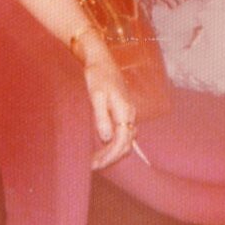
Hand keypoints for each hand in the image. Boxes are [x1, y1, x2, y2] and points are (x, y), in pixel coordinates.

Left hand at [80, 33, 137, 169]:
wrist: (101, 59)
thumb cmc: (97, 75)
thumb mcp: (96, 95)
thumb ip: (102, 117)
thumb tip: (107, 138)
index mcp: (125, 111)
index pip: (121, 142)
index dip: (109, 156)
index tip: (95, 164)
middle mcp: (130, 113)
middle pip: (126, 144)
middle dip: (111, 158)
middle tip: (94, 166)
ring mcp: (128, 112)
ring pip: (126, 139)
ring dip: (113, 152)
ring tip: (97, 160)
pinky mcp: (124, 110)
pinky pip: (123, 132)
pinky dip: (115, 143)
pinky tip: (103, 146)